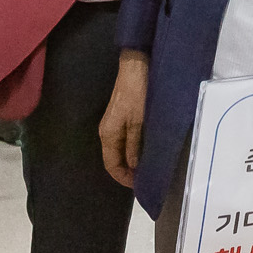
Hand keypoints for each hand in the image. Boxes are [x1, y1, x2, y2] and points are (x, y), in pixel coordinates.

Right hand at [99, 52, 148, 188]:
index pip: (111, 164)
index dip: (123, 177)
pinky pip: (122, 140)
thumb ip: (134, 144)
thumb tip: (132, 166)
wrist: (135, 67)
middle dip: (126, 171)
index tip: (138, 185)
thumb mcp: (138, 121)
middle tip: (144, 179)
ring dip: (129, 161)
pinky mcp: (120, 117)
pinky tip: (142, 151)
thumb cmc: (137, 93)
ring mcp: (112, 124)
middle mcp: (106, 131)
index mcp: (108, 134)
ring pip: (118, 150)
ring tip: (145, 168)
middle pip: (113, 158)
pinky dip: (130, 149)